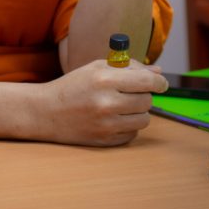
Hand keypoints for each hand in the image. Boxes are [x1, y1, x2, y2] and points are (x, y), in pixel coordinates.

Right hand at [39, 59, 167, 146]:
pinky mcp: (105, 141)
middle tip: (132, 92)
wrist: (46, 112)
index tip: (162, 83)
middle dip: (144, 95)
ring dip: (138, 112)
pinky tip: (114, 118)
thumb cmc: (73, 86)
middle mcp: (107, 102)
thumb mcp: (97, 68)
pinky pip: (133, 134)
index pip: (146, 80)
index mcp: (104, 79)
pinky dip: (128, 126)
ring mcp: (106, 124)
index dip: (159, 81)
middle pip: (147, 100)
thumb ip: (128, 67)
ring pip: (144, 119)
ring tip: (123, 105)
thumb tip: (158, 71)